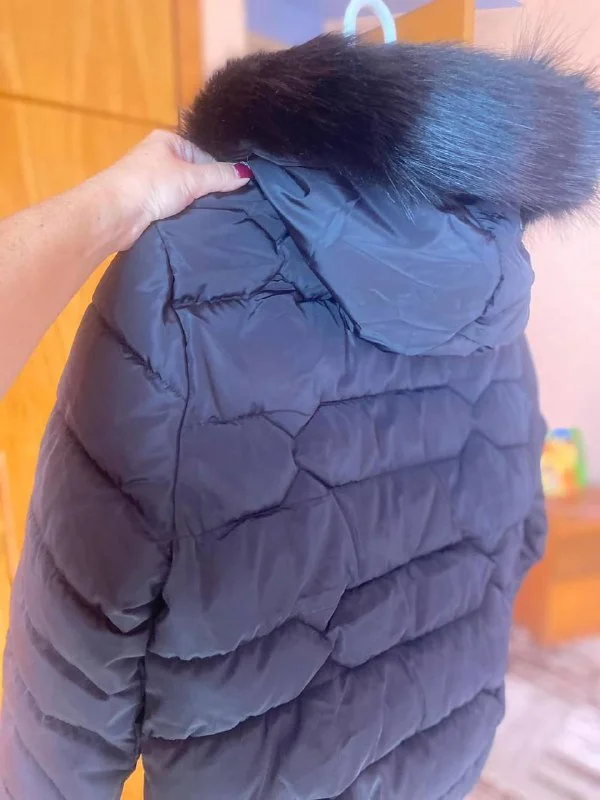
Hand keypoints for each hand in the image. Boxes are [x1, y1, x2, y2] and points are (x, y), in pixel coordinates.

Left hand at [90, 130, 251, 248]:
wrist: (114, 213)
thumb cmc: (151, 185)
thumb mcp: (192, 178)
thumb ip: (220, 176)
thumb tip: (247, 173)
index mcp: (167, 140)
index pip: (203, 154)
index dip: (218, 171)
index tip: (233, 190)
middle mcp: (157, 156)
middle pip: (193, 173)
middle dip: (206, 190)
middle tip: (226, 205)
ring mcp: (149, 180)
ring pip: (182, 192)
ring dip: (193, 204)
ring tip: (210, 216)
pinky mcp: (144, 203)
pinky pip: (171, 206)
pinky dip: (180, 214)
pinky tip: (191, 223)